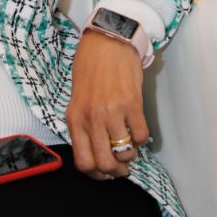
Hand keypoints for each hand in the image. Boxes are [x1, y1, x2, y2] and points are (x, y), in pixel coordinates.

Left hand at [65, 29, 148, 179]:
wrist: (107, 42)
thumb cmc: (90, 68)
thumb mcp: (77, 98)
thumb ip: (83, 125)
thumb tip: (95, 152)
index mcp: (75, 119)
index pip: (83, 162)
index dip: (97, 174)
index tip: (104, 172)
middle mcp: (92, 118)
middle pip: (106, 164)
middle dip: (116, 171)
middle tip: (122, 166)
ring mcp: (113, 112)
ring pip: (125, 153)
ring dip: (130, 155)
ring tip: (129, 145)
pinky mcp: (132, 104)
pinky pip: (141, 136)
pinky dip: (141, 138)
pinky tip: (136, 128)